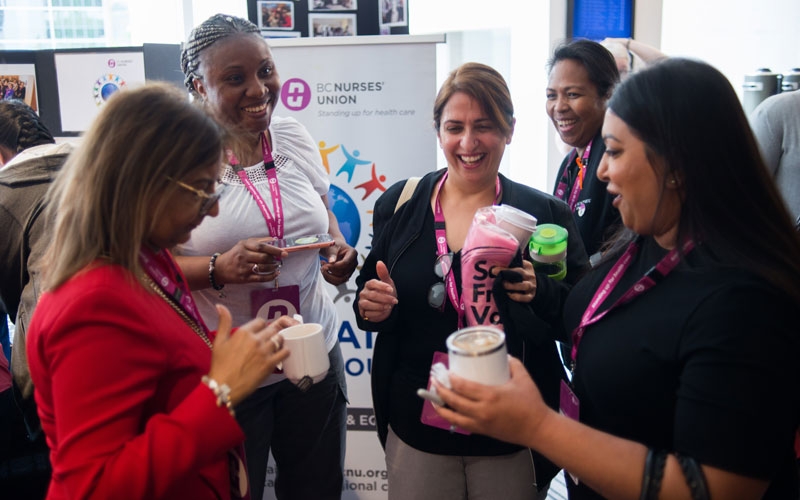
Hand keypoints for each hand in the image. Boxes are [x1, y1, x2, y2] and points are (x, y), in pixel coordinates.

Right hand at [208, 305, 293, 405]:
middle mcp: (255, 340)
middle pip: (271, 329)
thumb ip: (223, 322)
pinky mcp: (270, 364)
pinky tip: (279, 356)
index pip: (260, 321)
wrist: (223, 387)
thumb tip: (220, 305)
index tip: (259, 333)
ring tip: (272, 349)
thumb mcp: (218, 341)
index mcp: (243, 332)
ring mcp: (264, 352)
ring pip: (279, 339)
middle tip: (266, 342)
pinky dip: (284, 352)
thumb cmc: (220, 365)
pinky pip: (285, 352)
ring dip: (278, 342)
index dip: (261, 327)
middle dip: (270, 334)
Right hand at [215, 238, 287, 283]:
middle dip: (274, 259)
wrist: (220, 269)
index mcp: (244, 245)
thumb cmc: (235, 254)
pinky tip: (275, 274)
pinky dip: (270, 276)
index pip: (262, 247)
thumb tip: (275, 240)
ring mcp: (243, 268)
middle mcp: (243, 256)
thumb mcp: (243, 244)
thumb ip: (259, 241)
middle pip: (263, 258)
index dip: (274, 249)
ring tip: (276, 266)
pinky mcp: (244, 278)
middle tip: (280, 259)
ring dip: (273, 267)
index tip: (284, 252)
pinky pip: (261, 278)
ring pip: (263, 268)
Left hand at [320, 237, 357, 284]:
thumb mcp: (331, 246)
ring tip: (322, 268)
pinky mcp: (346, 275)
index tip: (325, 264)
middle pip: (343, 272)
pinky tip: (325, 272)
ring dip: (329, 276)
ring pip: (340, 280)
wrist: (333, 248)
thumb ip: (331, 253)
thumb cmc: (333, 245)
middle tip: (322, 265)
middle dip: (330, 271)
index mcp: (353, 253)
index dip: (335, 266)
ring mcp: (351, 270)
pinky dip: (329, 279)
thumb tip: (332, 261)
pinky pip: (338, 282)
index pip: (345, 263)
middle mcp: (354, 263)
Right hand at [357, 260, 397, 322]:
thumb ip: (383, 273)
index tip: (391, 289)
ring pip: (368, 304)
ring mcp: (362, 303)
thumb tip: (379, 262)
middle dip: (385, 298)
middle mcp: (363, 293)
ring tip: (389, 307)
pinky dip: (377, 314)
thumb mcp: (387, 283)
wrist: (386, 307)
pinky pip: (368, 314)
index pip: (373, 283)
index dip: (382, 286)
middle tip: (394, 300)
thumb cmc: (386, 294)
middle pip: (372, 295)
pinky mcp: (363, 313)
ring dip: (380, 306)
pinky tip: (384, 312)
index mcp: (369, 284)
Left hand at [432, 357, 551, 446]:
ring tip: (433, 399)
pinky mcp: (483, 431)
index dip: (451, 380)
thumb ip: (512, 363)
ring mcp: (481, 423)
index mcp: (491, 396)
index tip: (446, 373)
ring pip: (454, 417)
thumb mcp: (523, 378)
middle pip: (454, 401)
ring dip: (441, 408)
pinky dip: (452, 418)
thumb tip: (503, 355)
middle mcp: (482, 411)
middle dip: (440, 391)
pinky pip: (462, 425)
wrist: (538, 429)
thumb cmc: (531, 403)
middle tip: (434, 381)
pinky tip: (447, 412)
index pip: (464, 387)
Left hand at [492, 260, 536, 302]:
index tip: (494, 270)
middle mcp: (530, 275)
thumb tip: (493, 267)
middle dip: (508, 275)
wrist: (532, 285)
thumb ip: (508, 266)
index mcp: (527, 266)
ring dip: (512, 286)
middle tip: (498, 278)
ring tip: (503, 286)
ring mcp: (532, 286)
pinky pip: (526, 297)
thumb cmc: (519, 275)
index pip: (516, 264)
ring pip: (525, 285)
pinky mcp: (531, 296)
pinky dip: (517, 297)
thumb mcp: (517, 267)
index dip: (505, 268)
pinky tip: (509, 295)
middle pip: (521, 274)